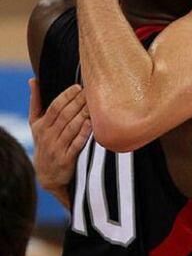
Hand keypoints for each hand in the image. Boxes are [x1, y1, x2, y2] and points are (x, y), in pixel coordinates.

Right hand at [29, 79, 91, 199]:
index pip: (54, 108)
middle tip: (90, 92)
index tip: (78, 87)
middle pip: (64, 116)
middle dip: (78, 102)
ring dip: (83, 115)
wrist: (47, 176)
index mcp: (41, 126)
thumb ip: (36, 102)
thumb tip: (33, 80)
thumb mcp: (36, 124)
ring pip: (71, 128)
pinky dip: (83, 134)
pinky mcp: (66, 161)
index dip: (66, 96)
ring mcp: (57, 149)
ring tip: (94, 105)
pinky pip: (76, 145)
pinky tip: (91, 124)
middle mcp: (48, 137)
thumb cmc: (44, 143)